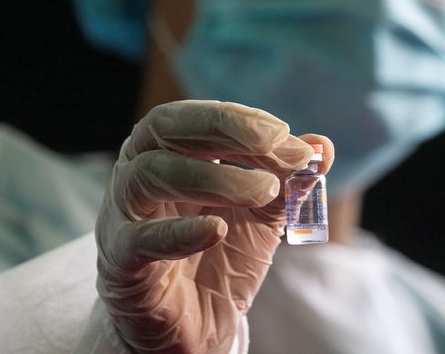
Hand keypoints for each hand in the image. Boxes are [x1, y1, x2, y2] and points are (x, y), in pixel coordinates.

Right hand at [95, 100, 333, 352]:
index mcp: (167, 153)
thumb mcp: (262, 214)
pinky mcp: (122, 264)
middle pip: (163, 127)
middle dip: (224, 128)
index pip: (196, 118)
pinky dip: (179, 231)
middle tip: (276, 142)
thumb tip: (322, 146)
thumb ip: (288, 180)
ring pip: (150, 174)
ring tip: (264, 191)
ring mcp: (122, 216)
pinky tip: (217, 230)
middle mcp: (137, 174)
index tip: (287, 136)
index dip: (242, 120)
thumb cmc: (219, 257)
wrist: (194, 326)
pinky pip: (139, 240)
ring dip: (214, 177)